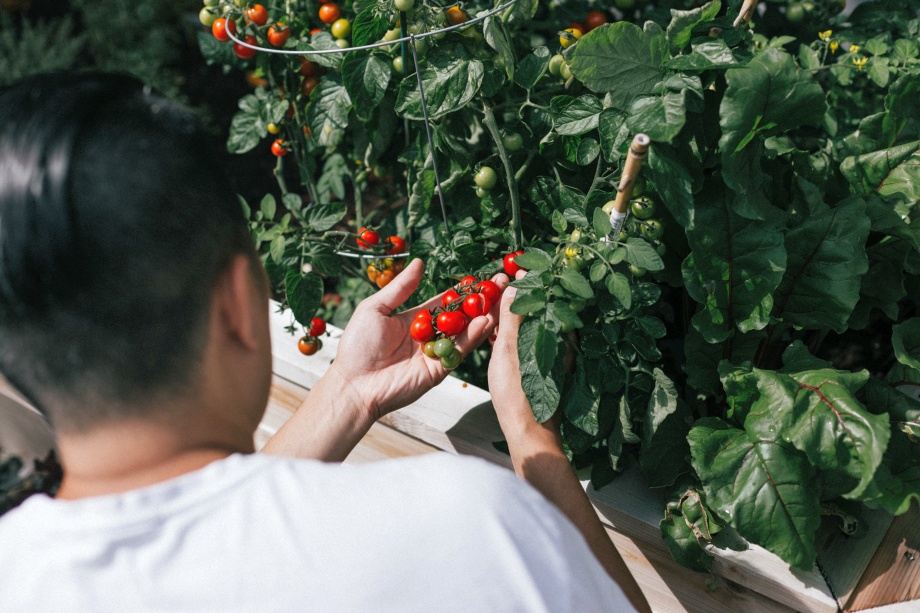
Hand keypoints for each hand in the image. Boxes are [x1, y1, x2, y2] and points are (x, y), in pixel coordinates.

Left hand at [330, 258, 503, 419]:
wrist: (354, 383)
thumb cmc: (357, 345)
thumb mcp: (376, 308)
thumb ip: (400, 287)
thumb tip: (418, 262)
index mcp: (415, 320)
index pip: (445, 302)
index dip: (463, 290)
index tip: (481, 277)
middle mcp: (430, 336)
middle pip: (461, 316)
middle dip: (481, 301)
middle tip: (501, 284)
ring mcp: (437, 352)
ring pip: (466, 331)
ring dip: (484, 316)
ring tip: (501, 299)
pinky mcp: (440, 369)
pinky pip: (460, 350)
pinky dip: (474, 336)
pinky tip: (486, 321)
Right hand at [488, 270, 562, 446]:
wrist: (528, 432)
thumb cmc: (518, 393)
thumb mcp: (510, 349)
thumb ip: (512, 316)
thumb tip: (516, 284)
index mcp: (555, 333)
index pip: (545, 295)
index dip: (529, 279)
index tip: (514, 266)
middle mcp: (557, 342)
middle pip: (538, 308)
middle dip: (519, 294)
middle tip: (499, 283)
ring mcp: (550, 355)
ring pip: (531, 325)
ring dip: (514, 314)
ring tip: (493, 304)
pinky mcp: (542, 367)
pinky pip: (528, 340)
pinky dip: (514, 332)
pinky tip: (497, 332)